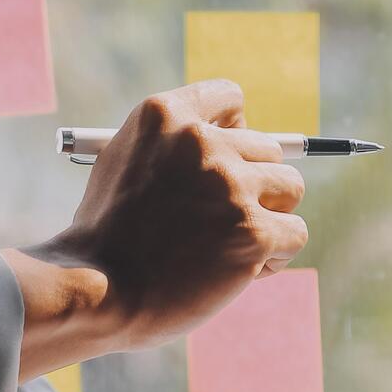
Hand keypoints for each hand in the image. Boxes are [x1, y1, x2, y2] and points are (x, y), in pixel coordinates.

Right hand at [4, 82, 307, 378]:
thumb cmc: (105, 240)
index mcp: (164, 114)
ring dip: (269, 219)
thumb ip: (171, 146)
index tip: (224, 165)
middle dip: (254, 186)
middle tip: (221, 223)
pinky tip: (239, 272)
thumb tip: (235, 142)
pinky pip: (294, 233)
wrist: (96, 292)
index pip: (231, 99)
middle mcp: (201, 142)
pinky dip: (274, 256)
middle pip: (269, 150)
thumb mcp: (123, 164)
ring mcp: (230, 186)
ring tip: (231, 247)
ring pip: (289, 188)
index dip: (235, 134)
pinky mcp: (252, 231)